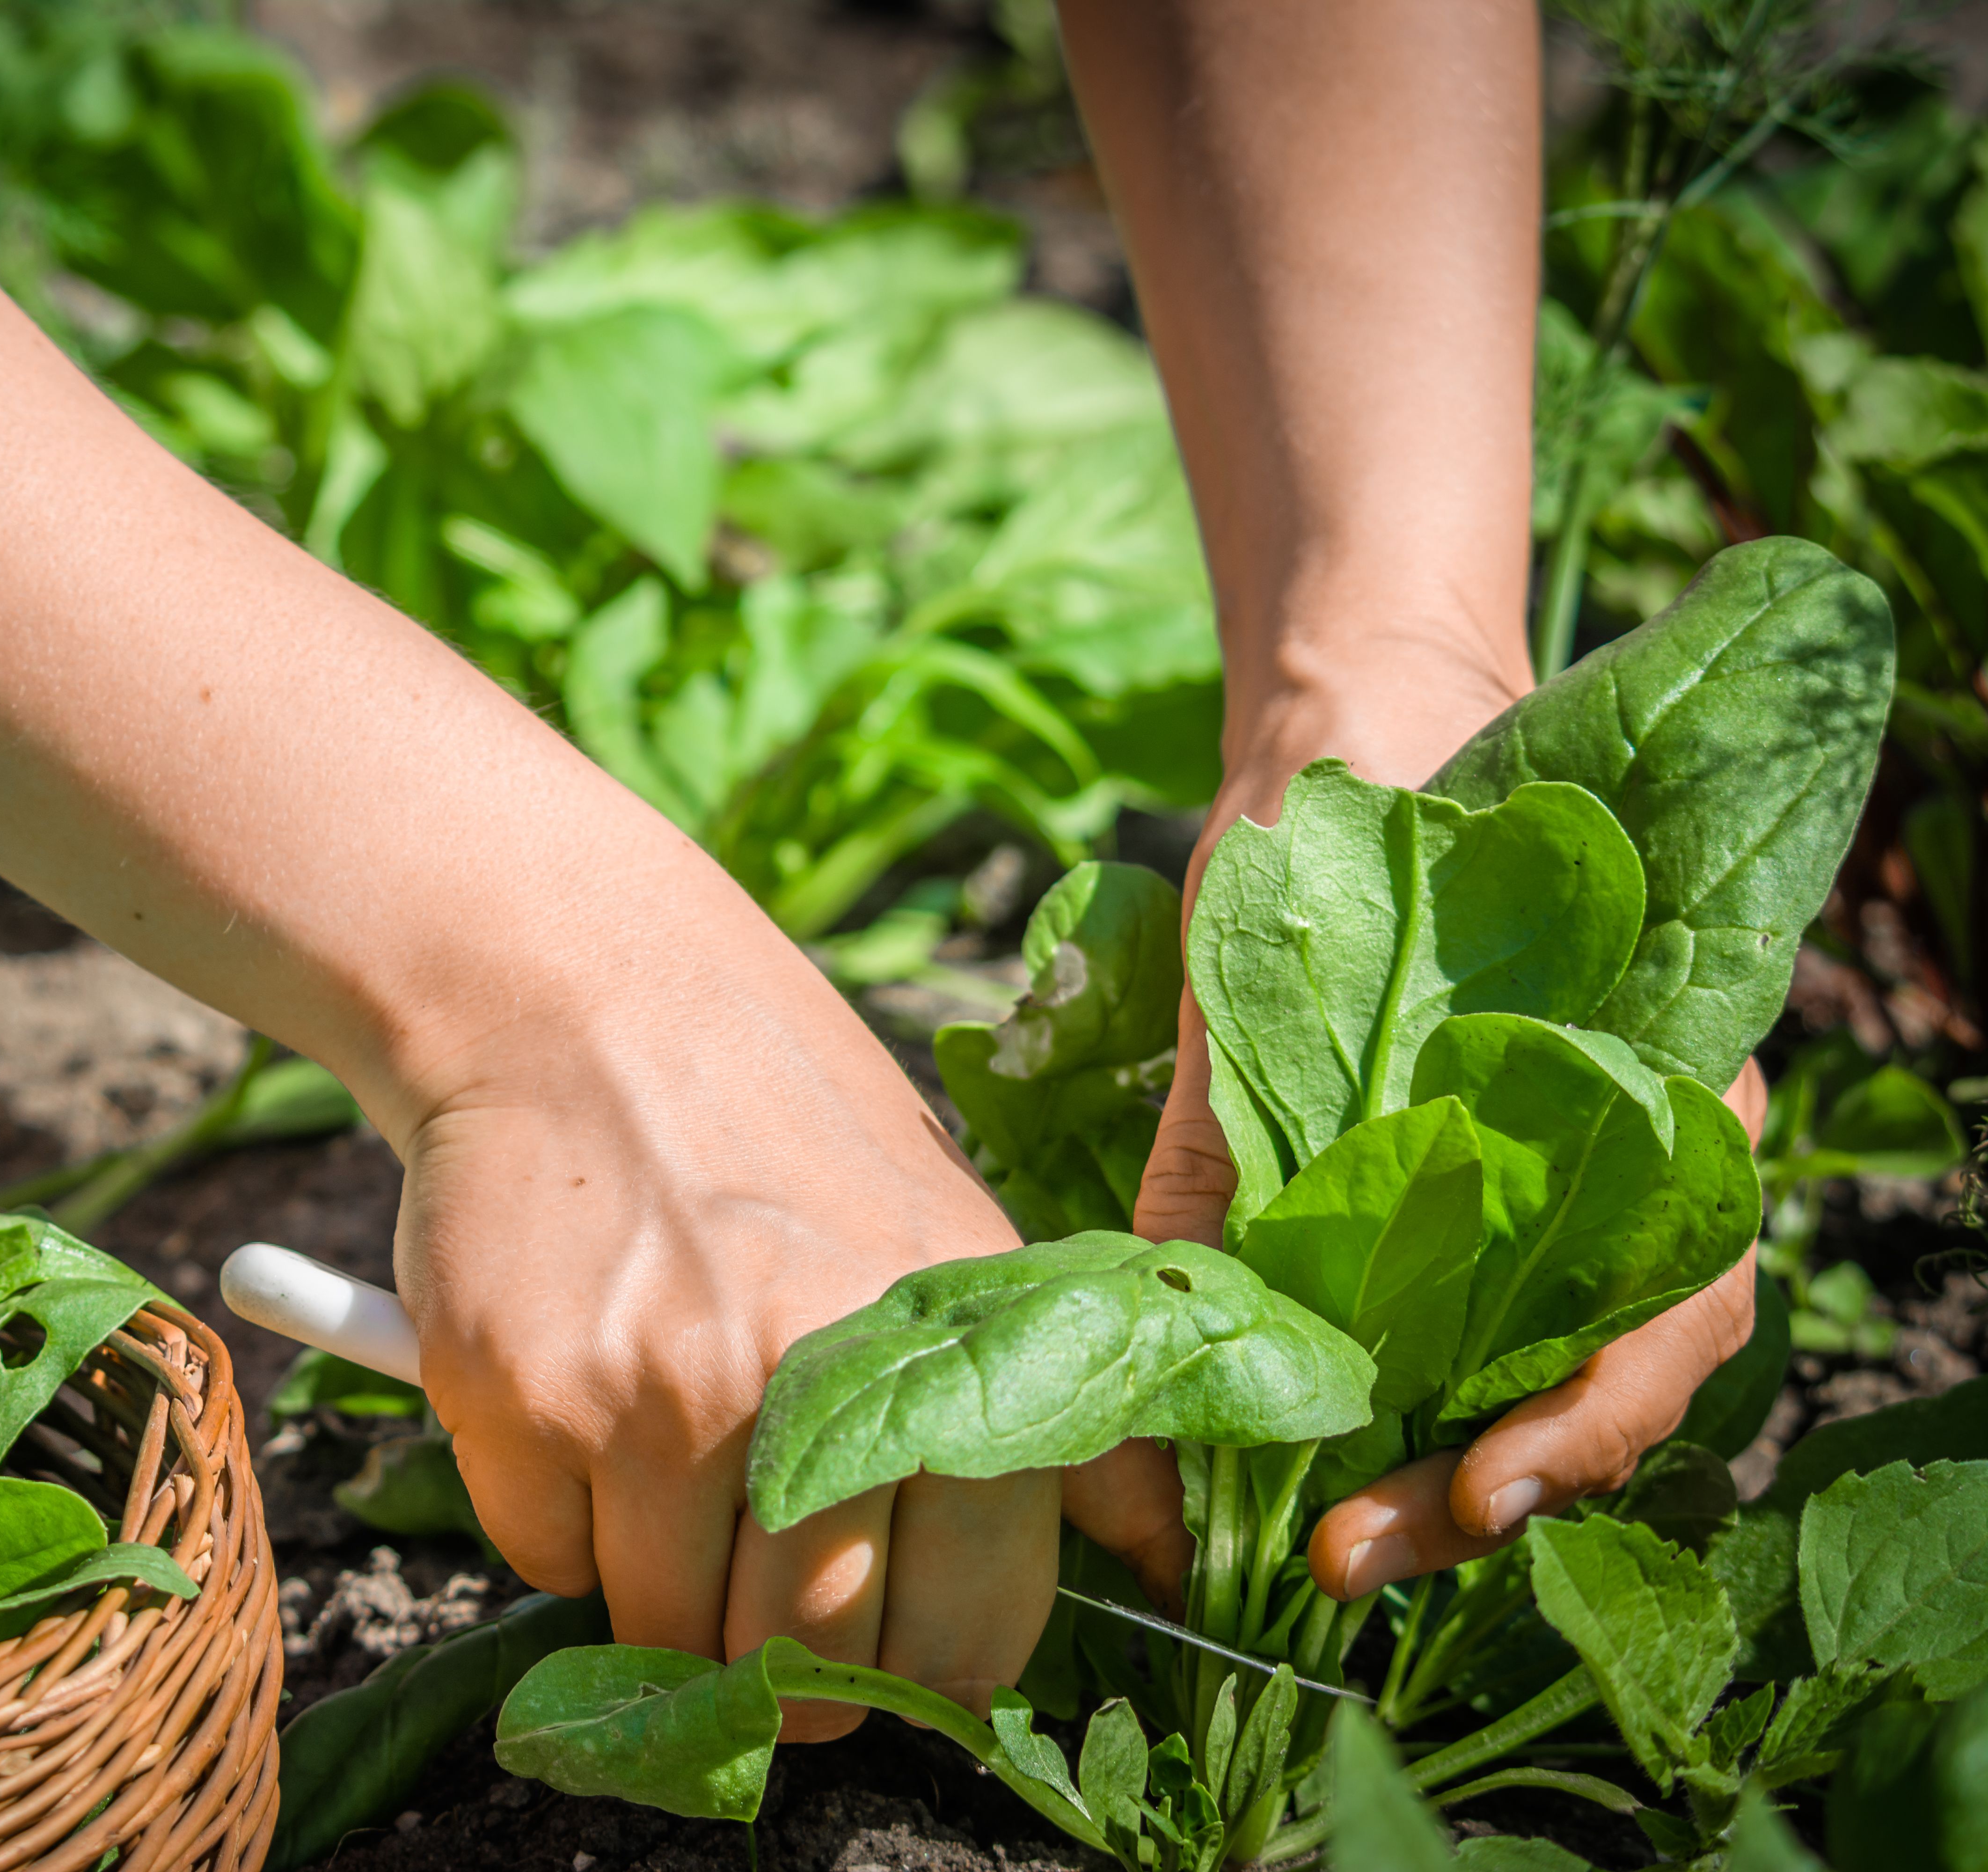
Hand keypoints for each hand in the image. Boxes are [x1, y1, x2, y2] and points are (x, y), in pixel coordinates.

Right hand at [393, 907, 1061, 1739]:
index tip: (891, 1643)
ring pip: (670, 1633)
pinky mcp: (521, 1393)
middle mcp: (805, 1377)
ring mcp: (652, 1391)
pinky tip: (583, 1421)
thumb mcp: (954, 1233)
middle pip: (812, 1664)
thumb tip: (1165, 1561)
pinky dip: (565, 1533)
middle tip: (763, 1597)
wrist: (575, 994)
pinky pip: (548, 1566)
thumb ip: (1061, 1408)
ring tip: (670, 1484)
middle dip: (791, 1667)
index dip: (930, 1669)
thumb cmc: (775, 1118)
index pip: (971, 1625)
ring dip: (670, 1597)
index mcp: (941, 1346)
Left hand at [1083, 645, 1765, 1605]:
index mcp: (1655, 1099)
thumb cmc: (1359, 816)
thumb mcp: (1285, 963)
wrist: (1359, 724)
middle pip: (1603, 1381)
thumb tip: (1159, 1323)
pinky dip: (1388, 1407)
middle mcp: (1626, 1164)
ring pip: (1534, 1375)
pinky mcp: (1455, 1203)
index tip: (1477, 1493)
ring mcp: (1546, 1188)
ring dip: (1435, 1474)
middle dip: (1484, 1491)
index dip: (1582, 1426)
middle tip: (1343, 1560)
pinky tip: (1303, 1456)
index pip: (1671, 1312)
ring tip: (1316, 1547)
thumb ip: (1228, 1135)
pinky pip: (1456, 1329)